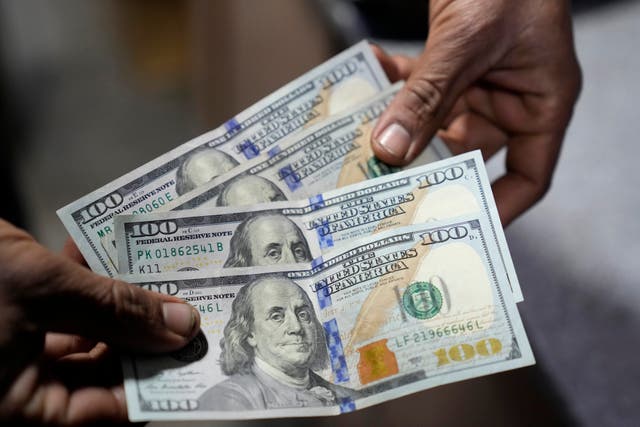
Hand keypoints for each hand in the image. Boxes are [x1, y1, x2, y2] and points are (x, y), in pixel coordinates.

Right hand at [0, 219, 199, 424]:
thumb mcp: (38, 290)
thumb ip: (112, 309)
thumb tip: (182, 327)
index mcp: (20, 410)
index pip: (111, 409)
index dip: (159, 381)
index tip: (200, 351)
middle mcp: (17, 390)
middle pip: (103, 371)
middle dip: (145, 333)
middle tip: (187, 303)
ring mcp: (12, 352)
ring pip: (85, 337)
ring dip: (118, 301)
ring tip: (156, 273)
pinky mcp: (9, 317)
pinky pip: (58, 311)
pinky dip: (81, 284)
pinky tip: (98, 254)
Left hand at [371, 0, 580, 225]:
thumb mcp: (468, 42)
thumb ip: (428, 95)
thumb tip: (389, 149)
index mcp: (541, 103)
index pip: (529, 174)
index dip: (497, 205)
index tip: (459, 227)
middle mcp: (511, 98)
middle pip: (471, 151)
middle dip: (429, 167)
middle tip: (388, 191)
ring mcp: (480, 80)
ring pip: (437, 120)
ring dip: (403, 126)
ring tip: (363, 142)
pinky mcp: (452, 61)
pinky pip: (422, 84)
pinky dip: (395, 83)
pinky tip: (367, 76)